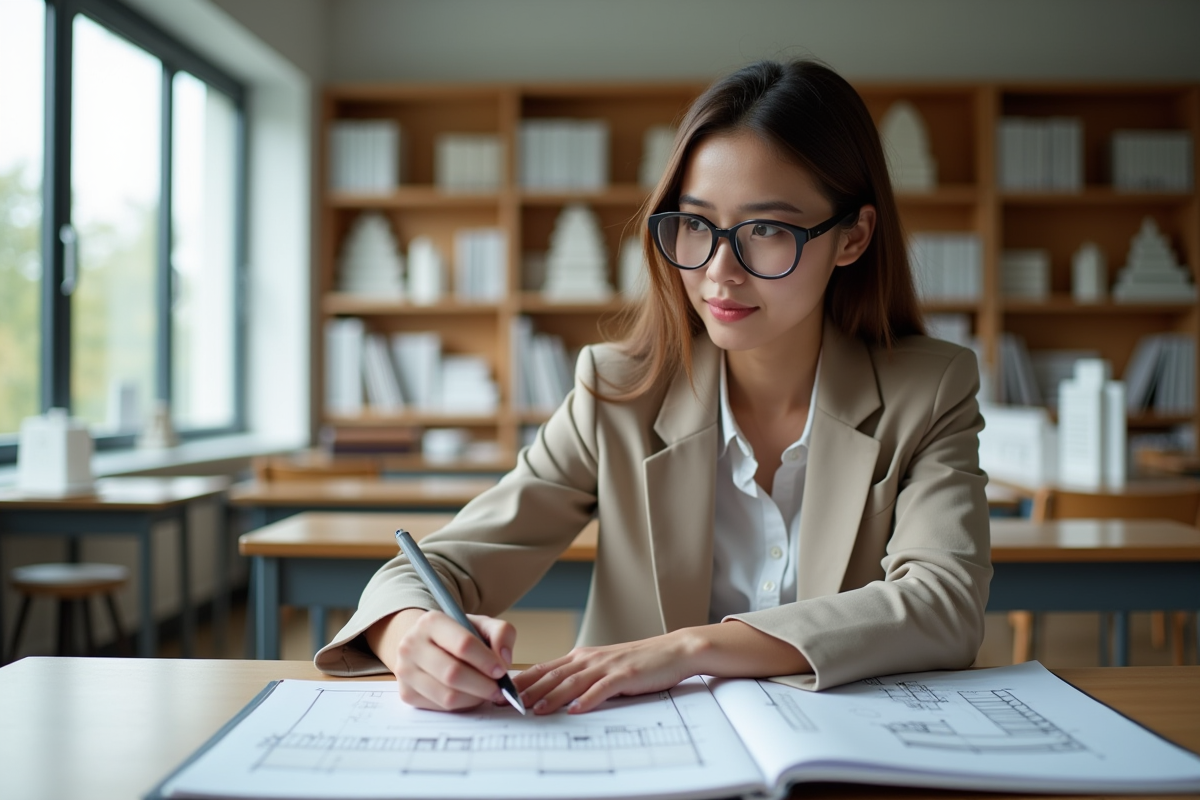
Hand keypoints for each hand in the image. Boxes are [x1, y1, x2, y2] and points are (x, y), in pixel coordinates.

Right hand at [378, 608, 516, 711]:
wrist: (424, 644)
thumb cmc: (457, 635)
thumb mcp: (481, 625)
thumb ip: (501, 633)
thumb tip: (504, 658)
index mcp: (431, 622)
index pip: (463, 645)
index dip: (486, 661)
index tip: (501, 671)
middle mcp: (412, 645)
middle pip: (453, 674)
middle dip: (482, 685)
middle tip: (499, 689)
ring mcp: (405, 670)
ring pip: (447, 695)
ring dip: (474, 698)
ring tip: (486, 693)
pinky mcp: (406, 693)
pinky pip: (440, 707)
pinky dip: (461, 705)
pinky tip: (470, 696)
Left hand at [514, 630, 700, 714]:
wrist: (673, 651)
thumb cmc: (638, 661)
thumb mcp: (603, 666)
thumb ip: (580, 677)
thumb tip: (553, 693)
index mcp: (582, 656)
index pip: (545, 668)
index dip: (523, 681)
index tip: (503, 693)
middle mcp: (590, 659)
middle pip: (553, 675)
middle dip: (529, 691)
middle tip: (509, 705)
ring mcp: (607, 666)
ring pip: (573, 682)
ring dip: (553, 696)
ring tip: (536, 710)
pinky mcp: (625, 675)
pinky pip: (603, 688)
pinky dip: (589, 699)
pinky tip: (578, 709)